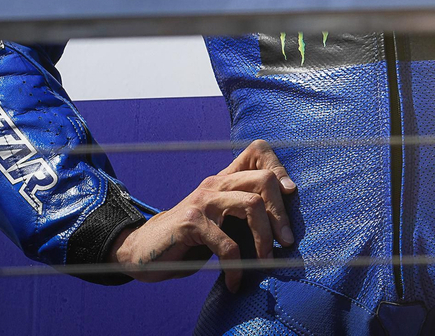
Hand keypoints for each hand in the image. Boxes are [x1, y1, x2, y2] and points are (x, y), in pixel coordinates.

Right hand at [109, 139, 296, 287]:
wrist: (142, 250)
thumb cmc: (189, 240)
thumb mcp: (221, 222)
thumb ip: (244, 216)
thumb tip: (285, 229)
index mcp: (225, 180)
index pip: (258, 152)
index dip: (280, 167)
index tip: (291, 195)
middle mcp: (215, 184)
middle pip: (264, 181)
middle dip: (282, 214)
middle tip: (287, 242)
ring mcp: (203, 201)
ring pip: (251, 205)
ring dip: (265, 240)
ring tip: (266, 263)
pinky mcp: (190, 223)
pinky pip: (227, 244)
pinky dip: (236, 267)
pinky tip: (235, 282)